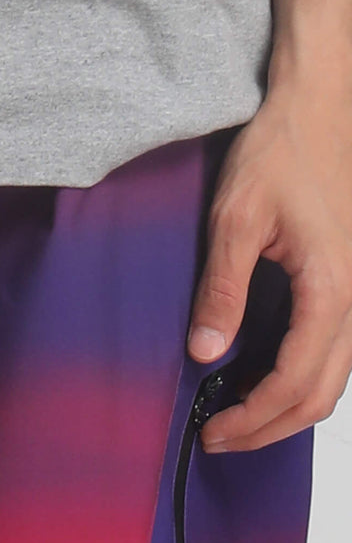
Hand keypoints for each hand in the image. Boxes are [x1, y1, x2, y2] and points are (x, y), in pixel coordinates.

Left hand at [186, 89, 351, 452]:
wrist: (319, 105)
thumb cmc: (281, 150)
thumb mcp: (235, 217)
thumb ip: (221, 289)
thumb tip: (205, 352)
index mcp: (331, 286)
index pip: (295, 381)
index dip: (252, 417)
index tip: (212, 430)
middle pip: (320, 396)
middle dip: (268, 429)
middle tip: (217, 437)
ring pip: (333, 382)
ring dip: (285, 411)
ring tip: (233, 418)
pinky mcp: (348, 288)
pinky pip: (334, 356)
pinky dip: (299, 383)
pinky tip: (259, 383)